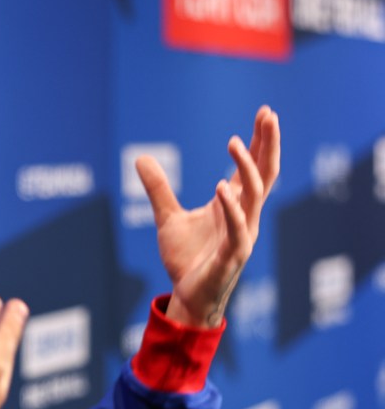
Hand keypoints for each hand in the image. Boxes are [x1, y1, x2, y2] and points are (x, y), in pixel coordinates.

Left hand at [135, 106, 280, 327]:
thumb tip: (140, 157)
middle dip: (268, 144)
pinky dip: (231, 209)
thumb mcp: (167, 218)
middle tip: (268, 114)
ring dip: (245, 168)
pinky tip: (221, 189)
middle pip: (265, 174)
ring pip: (253, 196)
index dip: (259, 141)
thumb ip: (158, 189)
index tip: (264, 112)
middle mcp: (245, 217)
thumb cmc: (186, 258)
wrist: (187, 296)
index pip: (252, 168)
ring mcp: (242, 236)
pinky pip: (237, 229)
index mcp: (233, 206)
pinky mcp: (232, 256)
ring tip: (234, 142)